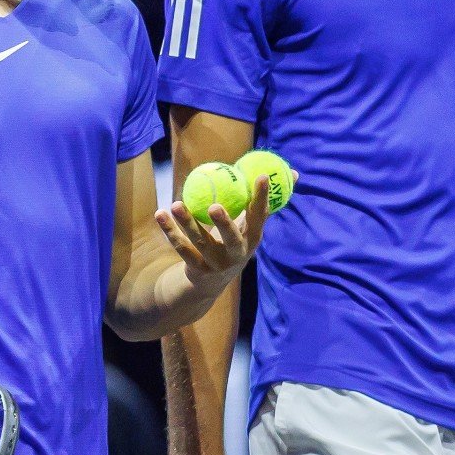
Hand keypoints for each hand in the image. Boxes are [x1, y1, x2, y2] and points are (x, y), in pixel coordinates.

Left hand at [157, 175, 271, 290]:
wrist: (211, 281)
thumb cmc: (234, 240)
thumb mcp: (251, 223)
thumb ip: (264, 199)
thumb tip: (293, 173)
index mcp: (252, 238)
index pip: (259, 217)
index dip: (262, 198)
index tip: (261, 176)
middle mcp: (236, 253)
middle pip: (231, 239)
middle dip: (224, 224)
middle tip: (214, 206)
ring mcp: (216, 263)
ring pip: (200, 243)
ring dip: (187, 223)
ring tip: (176, 204)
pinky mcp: (196, 269)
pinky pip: (181, 248)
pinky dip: (169, 231)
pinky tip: (161, 214)